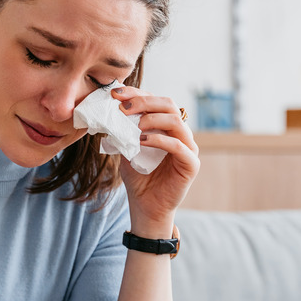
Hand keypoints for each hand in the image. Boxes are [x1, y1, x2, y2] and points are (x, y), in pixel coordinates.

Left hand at [110, 86, 199, 237]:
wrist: (145, 206)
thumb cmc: (138, 177)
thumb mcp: (126, 148)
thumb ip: (124, 130)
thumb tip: (109, 110)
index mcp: (166, 126)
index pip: (155, 101)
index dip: (136, 94)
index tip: (115, 94)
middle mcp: (180, 133)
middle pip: (168, 104)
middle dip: (144, 101)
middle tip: (123, 107)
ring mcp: (188, 147)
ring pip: (176, 121)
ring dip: (152, 118)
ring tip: (134, 126)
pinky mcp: (191, 164)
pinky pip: (178, 146)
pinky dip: (159, 140)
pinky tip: (141, 141)